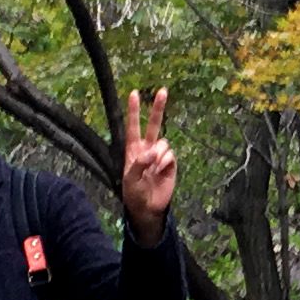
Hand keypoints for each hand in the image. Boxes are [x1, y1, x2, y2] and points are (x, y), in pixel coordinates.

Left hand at [118, 86, 176, 234]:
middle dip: (158, 108)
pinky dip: (165, 163)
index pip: (133, 126)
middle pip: (154, 124)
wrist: (148, 208)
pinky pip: (170, 155)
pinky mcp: (170, 163)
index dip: (134, 111)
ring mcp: (159, 155)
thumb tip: (152, 152)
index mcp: (133, 150)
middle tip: (163, 91)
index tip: (134, 94)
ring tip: (152, 170)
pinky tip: (160, 172)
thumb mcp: (130, 179)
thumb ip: (139, 163)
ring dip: (158, 155)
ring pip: (163, 143)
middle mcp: (147, 149)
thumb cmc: (134, 193)